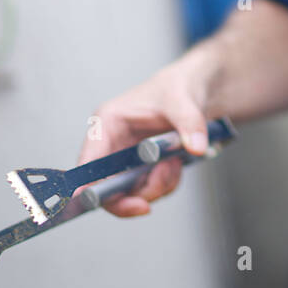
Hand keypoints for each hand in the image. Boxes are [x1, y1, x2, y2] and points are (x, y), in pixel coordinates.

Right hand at [78, 65, 213, 217]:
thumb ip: (189, 123)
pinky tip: (177, 163)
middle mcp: (113, 143)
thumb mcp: (184, 100)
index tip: (94, 203)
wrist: (200, 88)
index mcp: (108, 123)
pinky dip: (166, 183)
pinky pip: (150, 189)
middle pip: (106, 188)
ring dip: (157, 186)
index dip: (87, 187)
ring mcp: (128, 158)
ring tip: (175, 162)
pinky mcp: (144, 167)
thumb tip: (196, 148)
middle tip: (153, 196)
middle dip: (133, 195)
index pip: (89, 163)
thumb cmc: (180, 85)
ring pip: (131, 193)